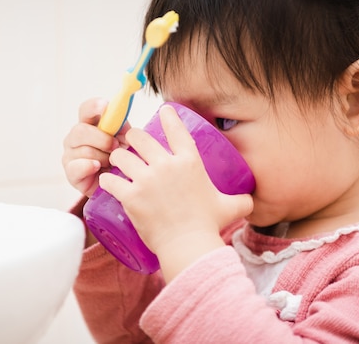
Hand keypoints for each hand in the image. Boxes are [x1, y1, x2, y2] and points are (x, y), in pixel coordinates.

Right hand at [62, 98, 129, 196]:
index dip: (94, 106)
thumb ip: (124, 130)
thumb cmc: (118, 158)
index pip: (86, 109)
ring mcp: (70, 154)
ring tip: (111, 163)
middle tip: (116, 146)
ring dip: (102, 157)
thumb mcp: (124, 141)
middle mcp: (75, 137)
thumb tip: (124, 126)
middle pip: (81, 130)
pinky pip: (77, 167)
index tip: (105, 106)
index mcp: (89, 124)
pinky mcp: (70, 172)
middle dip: (101, 138)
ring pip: (84, 150)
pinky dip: (89, 166)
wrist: (114, 184)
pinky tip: (98, 167)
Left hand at [99, 105, 252, 279]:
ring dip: (117, 157)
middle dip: (132, 138)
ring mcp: (146, 179)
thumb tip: (251, 201)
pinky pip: (110, 180)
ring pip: (121, 155)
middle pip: (139, 137)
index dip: (168, 116)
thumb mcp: (230, 207)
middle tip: (131, 145)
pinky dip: (106, 180)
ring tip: (116, 163)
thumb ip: (241, 200)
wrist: (189, 247)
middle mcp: (166, 165)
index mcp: (189, 162)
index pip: (176, 129)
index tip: (162, 110)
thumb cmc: (208, 226)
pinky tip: (107, 182)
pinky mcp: (130, 196)